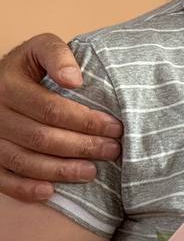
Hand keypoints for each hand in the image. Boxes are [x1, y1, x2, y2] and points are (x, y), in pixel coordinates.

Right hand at [0, 35, 122, 201]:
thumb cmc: (29, 66)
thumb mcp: (41, 48)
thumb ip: (58, 55)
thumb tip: (75, 80)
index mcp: (8, 86)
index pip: (51, 109)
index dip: (85, 120)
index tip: (115, 127)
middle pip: (41, 137)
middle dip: (82, 146)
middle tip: (112, 150)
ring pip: (24, 161)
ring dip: (60, 170)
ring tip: (93, 172)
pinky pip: (2, 179)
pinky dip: (25, 189)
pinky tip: (51, 192)